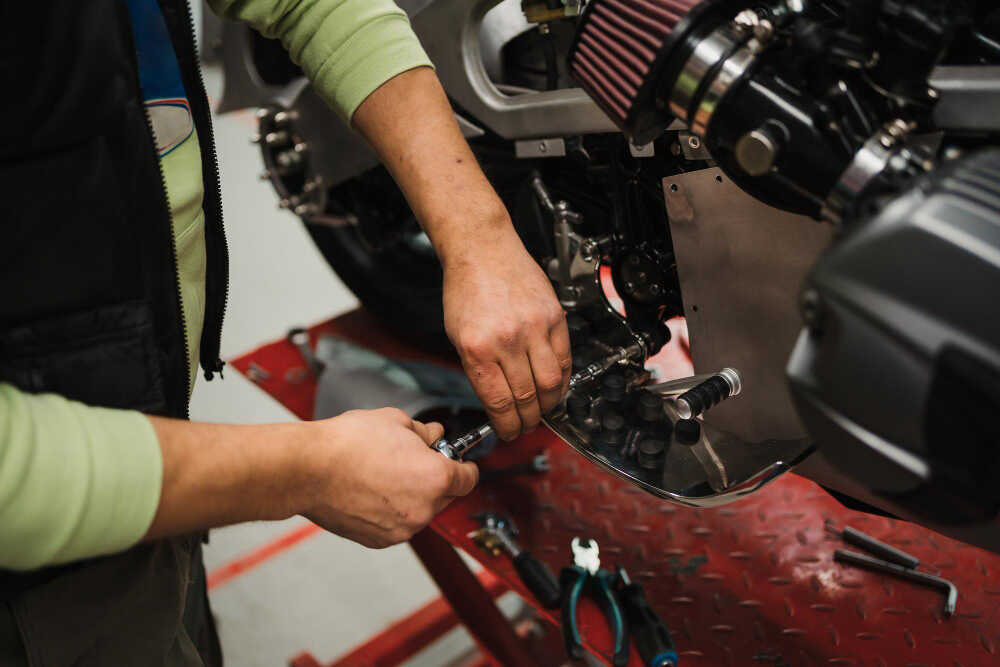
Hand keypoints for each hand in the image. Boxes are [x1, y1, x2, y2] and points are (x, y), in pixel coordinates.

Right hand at [302, 408, 478, 547]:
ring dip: (413, 495)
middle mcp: (424, 509)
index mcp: (436, 478)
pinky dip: (392, 511)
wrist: (308, 469)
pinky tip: (372, 490)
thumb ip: (423, 432)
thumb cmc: (348, 444)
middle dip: (435, 479)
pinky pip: (398, 524)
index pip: (468, 478)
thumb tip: (433, 435)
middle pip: (446, 496)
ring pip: (420, 511)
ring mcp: (402, 528)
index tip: (459, 462)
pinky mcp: (380, 540)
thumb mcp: (396, 421)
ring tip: (384, 473)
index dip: (464, 466)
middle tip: (412, 460)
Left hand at [444, 231, 571, 440]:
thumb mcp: (458, 335)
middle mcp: (507, 339)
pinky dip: (562, 378)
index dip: (506, 426)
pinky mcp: (554, 316)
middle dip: (527, 420)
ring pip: (551, 383)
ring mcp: (534, 327)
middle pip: (527, 397)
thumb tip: (498, 402)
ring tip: (542, 410)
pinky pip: (565, 357)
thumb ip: (478, 369)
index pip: (499, 402)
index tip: (508, 433)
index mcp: (477, 348)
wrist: (483, 249)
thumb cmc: (466, 288)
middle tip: (525, 426)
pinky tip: (555, 385)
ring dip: (548, 404)